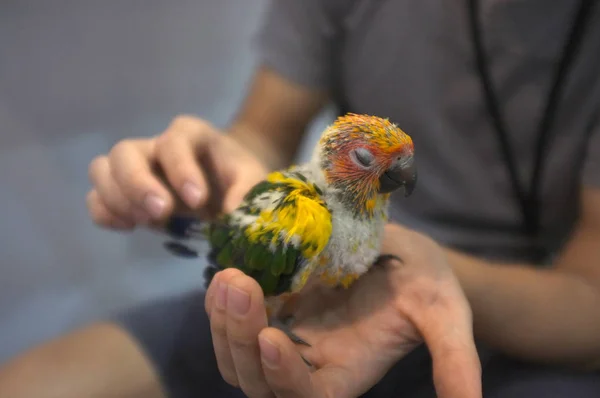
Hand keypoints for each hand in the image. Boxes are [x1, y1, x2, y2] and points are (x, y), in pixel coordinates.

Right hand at [86, 115, 266, 228]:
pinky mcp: (124, 193)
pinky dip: (105, 212)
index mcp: (190, 134)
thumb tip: (233, 216)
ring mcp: (135, 168)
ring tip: (145, 222)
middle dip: (138, 184)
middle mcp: (155, 146)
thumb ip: (247, 192)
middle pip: (125, 151)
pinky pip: (95, 197)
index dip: (181, 169)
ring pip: (102, 169)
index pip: (174, 141)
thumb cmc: (237, 177)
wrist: (226, 185)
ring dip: (117, 198)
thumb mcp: (252, 179)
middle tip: (162, 213)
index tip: (197, 201)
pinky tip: (129, 227)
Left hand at [204, 223, 481, 397]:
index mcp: (347, 374)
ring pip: (236, 357)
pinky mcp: (274, 309)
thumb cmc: (427, 285)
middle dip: (239, 339)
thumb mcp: (445, 315)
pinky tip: (224, 274)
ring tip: (227, 276)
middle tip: (239, 284)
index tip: (271, 335)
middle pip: (256, 381)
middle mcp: (310, 365)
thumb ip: (455, 361)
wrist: (403, 255)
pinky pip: (233, 322)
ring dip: (222, 323)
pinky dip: (221, 305)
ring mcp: (286, 337)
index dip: (283, 378)